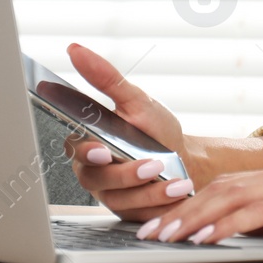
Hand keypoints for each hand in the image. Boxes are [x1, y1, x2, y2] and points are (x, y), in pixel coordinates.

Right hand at [60, 42, 203, 220]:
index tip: (103, 151)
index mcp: (89, 141)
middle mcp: (94, 171)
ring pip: (119, 198)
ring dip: (150, 190)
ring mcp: (110, 194)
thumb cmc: (156, 131)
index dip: (87, 152)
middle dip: (126, 174)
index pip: (76, 148)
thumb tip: (76, 50)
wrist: (186, 161)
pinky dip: (159, 202)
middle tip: (152, 165)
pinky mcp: (127, 212)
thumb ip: (105, 78)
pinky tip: (177, 191)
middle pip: (96, 178)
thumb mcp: (135, 100)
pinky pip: (137, 212)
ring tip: (176, 180)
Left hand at [136, 160, 262, 248]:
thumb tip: (251, 232)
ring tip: (164, 237)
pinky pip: (252, 215)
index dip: (191, 203)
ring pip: (227, 199)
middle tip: (148, 231)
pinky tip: (203, 239)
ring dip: (190, 219)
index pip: (225, 186)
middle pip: (217, 189)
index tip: (164, 222)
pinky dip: (222, 226)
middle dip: (178, 211)